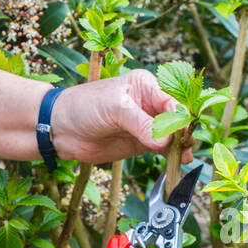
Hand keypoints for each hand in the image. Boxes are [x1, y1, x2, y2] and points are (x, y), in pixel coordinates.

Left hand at [50, 69, 194, 164]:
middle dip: (184, 133)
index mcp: (145, 85)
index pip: (172, 100)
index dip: (181, 117)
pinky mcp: (141, 143)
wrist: (61, 129)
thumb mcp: (115, 109)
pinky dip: (170, 156)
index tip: (183, 134)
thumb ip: (141, 124)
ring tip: (183, 158)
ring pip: (172, 136)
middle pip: (177, 119)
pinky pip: (162, 149)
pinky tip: (175, 163)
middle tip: (186, 148)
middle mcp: (149, 103)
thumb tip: (166, 141)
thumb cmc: (84, 107)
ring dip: (179, 147)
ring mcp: (146, 124)